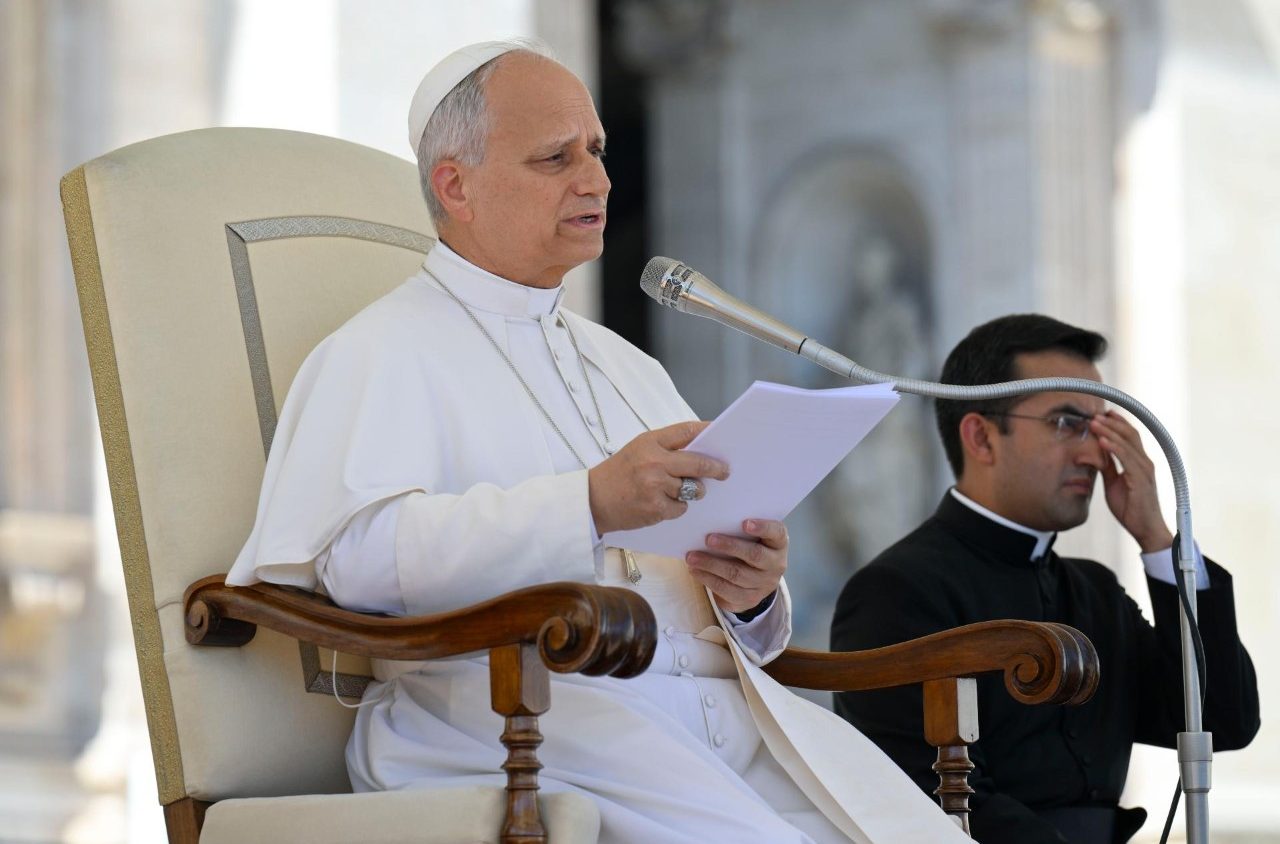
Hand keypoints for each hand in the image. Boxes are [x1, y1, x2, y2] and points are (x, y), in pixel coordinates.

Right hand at [587, 421, 729, 534]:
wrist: (593, 500)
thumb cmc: (618, 474)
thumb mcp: (638, 450)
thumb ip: (666, 447)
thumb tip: (700, 449)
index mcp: (649, 442)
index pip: (686, 431)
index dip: (707, 430)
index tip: (721, 432)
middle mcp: (654, 462)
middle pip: (698, 463)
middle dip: (715, 468)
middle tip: (724, 471)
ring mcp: (655, 486)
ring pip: (692, 488)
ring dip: (692, 491)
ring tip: (679, 490)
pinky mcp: (656, 508)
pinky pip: (682, 508)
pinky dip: (677, 507)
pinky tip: (662, 503)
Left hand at [686, 519, 787, 613]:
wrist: (758, 581)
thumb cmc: (751, 548)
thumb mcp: (754, 538)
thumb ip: (740, 530)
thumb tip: (711, 522)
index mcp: (779, 544)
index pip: (777, 533)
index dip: (763, 528)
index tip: (745, 523)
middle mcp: (776, 564)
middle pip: (754, 555)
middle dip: (730, 546)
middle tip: (708, 539)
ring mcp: (764, 584)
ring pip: (737, 575)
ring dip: (711, 565)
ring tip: (692, 557)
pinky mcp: (750, 599)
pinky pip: (727, 590)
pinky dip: (708, 580)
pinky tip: (696, 571)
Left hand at [1092, 410, 1173, 551]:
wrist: (1144, 529)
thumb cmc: (1131, 508)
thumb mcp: (1114, 483)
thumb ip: (1108, 467)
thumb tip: (1097, 454)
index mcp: (1140, 462)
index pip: (1130, 436)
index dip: (1117, 423)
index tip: (1102, 414)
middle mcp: (1145, 462)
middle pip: (1130, 434)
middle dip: (1112, 422)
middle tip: (1094, 413)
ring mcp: (1145, 470)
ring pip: (1127, 443)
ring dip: (1109, 431)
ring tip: (1094, 422)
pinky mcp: (1141, 480)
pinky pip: (1126, 459)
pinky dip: (1113, 448)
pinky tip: (1101, 440)